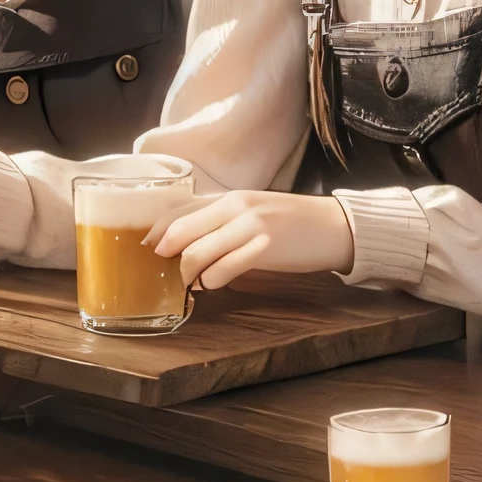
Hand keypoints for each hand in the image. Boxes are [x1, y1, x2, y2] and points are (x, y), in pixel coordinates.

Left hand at [153, 191, 353, 289]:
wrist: (335, 226)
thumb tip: (188, 242)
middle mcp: (236, 207)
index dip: (157, 231)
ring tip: (192, 282)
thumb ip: (222, 221)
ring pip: (198, 253)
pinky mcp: (265, 248)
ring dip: (188, 273)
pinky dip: (210, 281)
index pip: (180, 210)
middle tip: (167, 272)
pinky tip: (211, 284)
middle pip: (182, 231)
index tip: (146, 248)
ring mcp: (251, 226)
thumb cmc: (291, 223)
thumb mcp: (252, 212)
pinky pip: (223, 269)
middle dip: (168, 256)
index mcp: (230, 197)